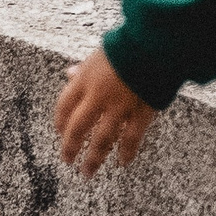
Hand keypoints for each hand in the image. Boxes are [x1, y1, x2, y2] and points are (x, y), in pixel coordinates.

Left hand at [55, 47, 158, 178]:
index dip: (60, 122)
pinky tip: (122, 162)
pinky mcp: (141, 112)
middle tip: (67, 160)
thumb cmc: (129, 44)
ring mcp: (120, 107)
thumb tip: (70, 73)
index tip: (59, 132)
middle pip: (78, 128)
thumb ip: (84, 68)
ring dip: (93, 158)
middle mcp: (98, 96)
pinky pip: (131, 138)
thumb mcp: (100, 52)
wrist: (156, 43)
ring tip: (87, 172)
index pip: (64, 106)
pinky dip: (127, 152)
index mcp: (86, 79)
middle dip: (70, 147)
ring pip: (102, 139)